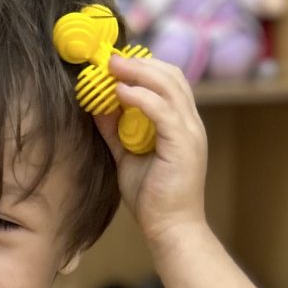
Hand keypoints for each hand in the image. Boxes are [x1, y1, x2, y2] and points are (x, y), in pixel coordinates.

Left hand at [94, 56, 207, 247]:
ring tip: (112, 66)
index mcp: (180, 125)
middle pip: (171, 76)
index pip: (168, 82)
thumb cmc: (153, 200)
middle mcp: (190, 124)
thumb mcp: (127, 157)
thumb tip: (97, 105)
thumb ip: (115, 131)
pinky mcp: (183, 145)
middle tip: (109, 57)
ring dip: (138, 72)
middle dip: (140, 62)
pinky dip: (141, 96)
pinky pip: (162, 110)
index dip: (143, 67)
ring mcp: (189, 133)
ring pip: (168, 86)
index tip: (114, 62)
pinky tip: (120, 92)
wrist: (171, 230)